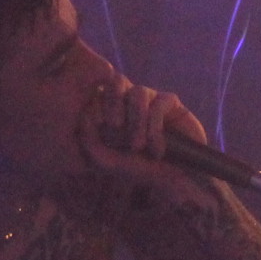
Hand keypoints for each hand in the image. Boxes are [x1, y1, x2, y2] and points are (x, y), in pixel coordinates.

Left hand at [78, 79, 209, 190]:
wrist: (177, 179)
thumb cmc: (140, 170)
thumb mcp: (109, 162)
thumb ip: (91, 144)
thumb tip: (84, 118)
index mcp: (113, 110)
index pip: (99, 91)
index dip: (97, 102)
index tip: (100, 123)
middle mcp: (131, 101)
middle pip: (117, 81)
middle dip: (113, 102)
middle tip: (114, 125)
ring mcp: (152, 100)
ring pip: (138, 92)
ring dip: (136, 121)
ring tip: (138, 147)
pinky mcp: (171, 103)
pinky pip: (159, 104)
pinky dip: (154, 128)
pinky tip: (157, 150)